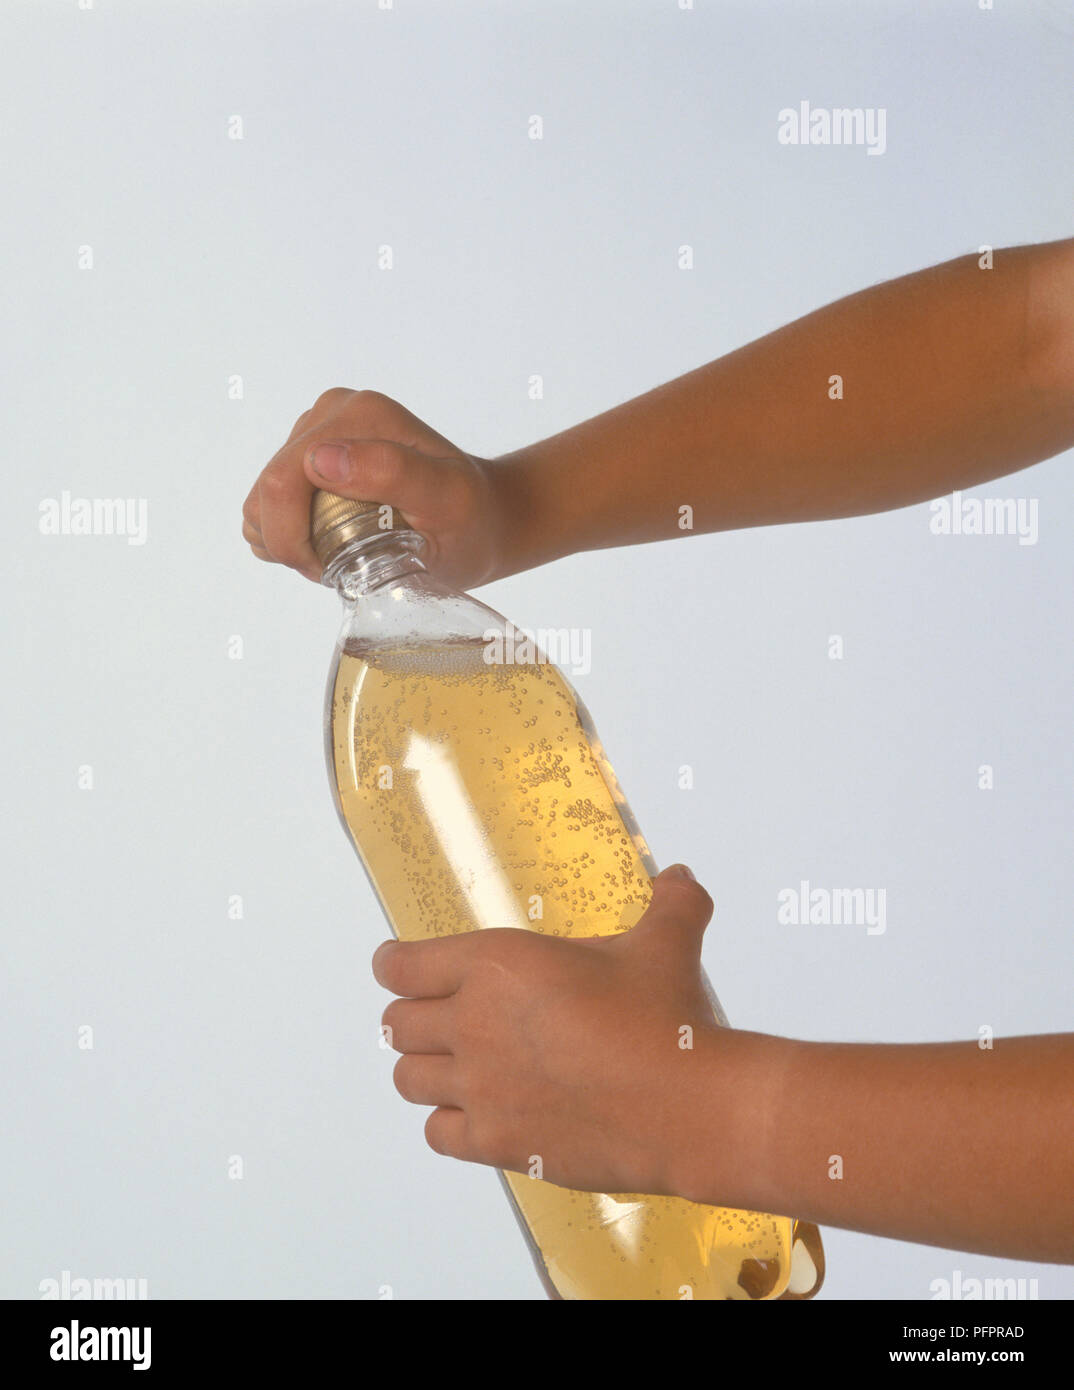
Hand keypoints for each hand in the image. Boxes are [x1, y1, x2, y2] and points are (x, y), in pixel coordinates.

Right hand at [241, 387, 532, 588]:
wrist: (484, 518)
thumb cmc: (470, 518)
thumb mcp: (445, 500)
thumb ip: (391, 472)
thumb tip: (319, 458)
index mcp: (360, 416)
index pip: (283, 482)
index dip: (293, 540)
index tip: (333, 572)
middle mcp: (333, 412)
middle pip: (267, 490)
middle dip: (289, 542)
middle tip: (336, 569)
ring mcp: (319, 430)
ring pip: (263, 498)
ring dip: (288, 539)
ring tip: (337, 557)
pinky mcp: (310, 452)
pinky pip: (270, 500)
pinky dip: (288, 532)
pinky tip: (327, 543)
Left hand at [374, 865, 736, 1198]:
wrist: (684, 1108)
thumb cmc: (664, 1022)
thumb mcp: (666, 945)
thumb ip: (670, 904)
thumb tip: (680, 878)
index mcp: (496, 964)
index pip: (403, 965)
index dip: (394, 964)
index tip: (395, 965)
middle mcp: (474, 1024)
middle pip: (396, 1024)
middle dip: (411, 1017)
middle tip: (434, 1017)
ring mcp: (480, 1088)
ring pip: (408, 1079)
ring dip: (424, 1068)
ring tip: (451, 1064)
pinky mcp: (495, 1141)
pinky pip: (438, 1133)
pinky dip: (449, 1123)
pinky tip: (475, 1114)